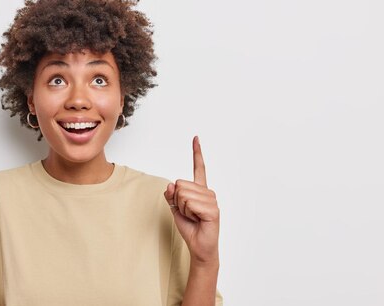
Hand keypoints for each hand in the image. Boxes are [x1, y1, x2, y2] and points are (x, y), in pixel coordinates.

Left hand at [164, 136, 219, 266]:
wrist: (199, 246)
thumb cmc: (190, 227)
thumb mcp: (175, 209)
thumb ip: (171, 195)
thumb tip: (171, 184)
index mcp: (200, 190)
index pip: (199, 167)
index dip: (196, 152)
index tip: (196, 137)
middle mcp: (207, 192)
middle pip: (180, 185)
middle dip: (178, 201)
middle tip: (188, 213)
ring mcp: (211, 200)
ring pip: (183, 194)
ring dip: (183, 208)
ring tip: (193, 217)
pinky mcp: (212, 210)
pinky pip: (190, 203)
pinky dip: (188, 213)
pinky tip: (197, 220)